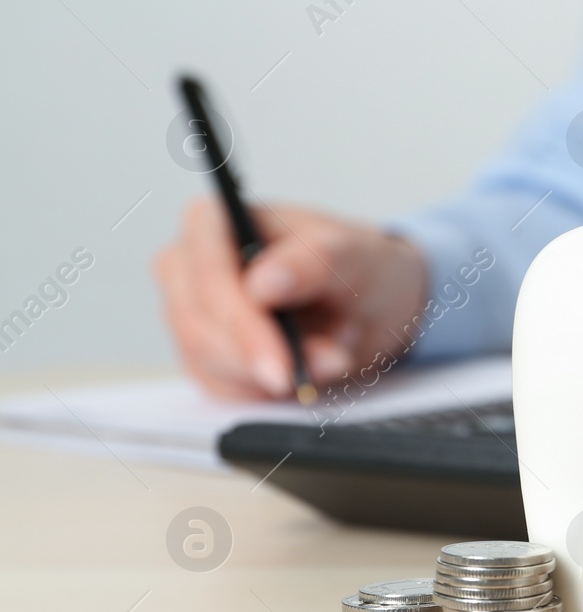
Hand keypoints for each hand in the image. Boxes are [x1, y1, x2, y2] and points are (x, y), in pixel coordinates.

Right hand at [152, 199, 427, 400]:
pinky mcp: (201, 354)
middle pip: (200, 328)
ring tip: (336, 355)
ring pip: (208, 364)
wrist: (365, 301)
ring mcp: (187, 312)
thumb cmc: (354, 264)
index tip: (282, 366)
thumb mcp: (352, 256)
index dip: (242, 325)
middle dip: (265, 359)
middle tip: (329, 367)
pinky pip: (221, 388)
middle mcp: (187, 265)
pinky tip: (307, 372)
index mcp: (212, 221)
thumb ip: (313, 263)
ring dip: (274, 375)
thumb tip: (263, 284)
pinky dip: (268, 390)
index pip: (210, 277)